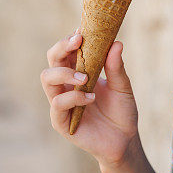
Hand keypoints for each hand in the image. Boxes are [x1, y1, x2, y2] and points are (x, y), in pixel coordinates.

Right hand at [41, 28, 138, 167]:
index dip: (70, 40)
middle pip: (52, 59)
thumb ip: (116, 67)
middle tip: (78, 43)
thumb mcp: (122, 86)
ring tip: (85, 77)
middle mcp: (65, 85)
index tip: (82, 32)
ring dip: (65, 72)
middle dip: (62, 47)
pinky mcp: (61, 121)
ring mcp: (61, 102)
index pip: (66, 51)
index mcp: (78, 72)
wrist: (125, 140)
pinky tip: (91, 98)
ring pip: (47, 78)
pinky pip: (58, 104)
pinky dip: (74, 97)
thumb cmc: (121, 111)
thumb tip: (116, 43)